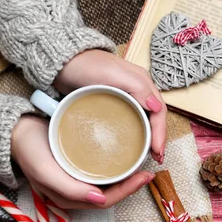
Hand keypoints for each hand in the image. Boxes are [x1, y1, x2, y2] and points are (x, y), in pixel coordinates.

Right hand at [11, 116, 154, 208]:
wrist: (14, 130)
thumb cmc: (29, 150)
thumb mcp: (45, 171)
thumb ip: (70, 189)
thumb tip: (100, 201)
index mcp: (68, 197)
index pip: (106, 201)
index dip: (128, 192)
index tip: (145, 176)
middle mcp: (75, 192)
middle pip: (110, 195)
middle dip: (131, 186)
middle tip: (148, 172)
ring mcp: (76, 180)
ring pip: (107, 185)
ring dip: (126, 179)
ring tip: (141, 166)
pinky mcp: (77, 167)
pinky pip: (102, 173)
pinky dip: (116, 169)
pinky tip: (126, 159)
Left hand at [53, 49, 166, 163]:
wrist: (61, 63)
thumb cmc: (85, 65)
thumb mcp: (113, 74)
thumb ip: (138, 88)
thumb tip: (158, 108)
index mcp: (142, 83)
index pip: (159, 111)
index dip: (161, 132)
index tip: (158, 151)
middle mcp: (138, 91)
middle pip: (154, 118)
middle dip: (158, 139)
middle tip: (157, 158)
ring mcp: (126, 98)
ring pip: (144, 121)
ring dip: (149, 139)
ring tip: (149, 156)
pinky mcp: (114, 104)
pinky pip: (130, 121)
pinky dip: (136, 134)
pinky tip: (132, 145)